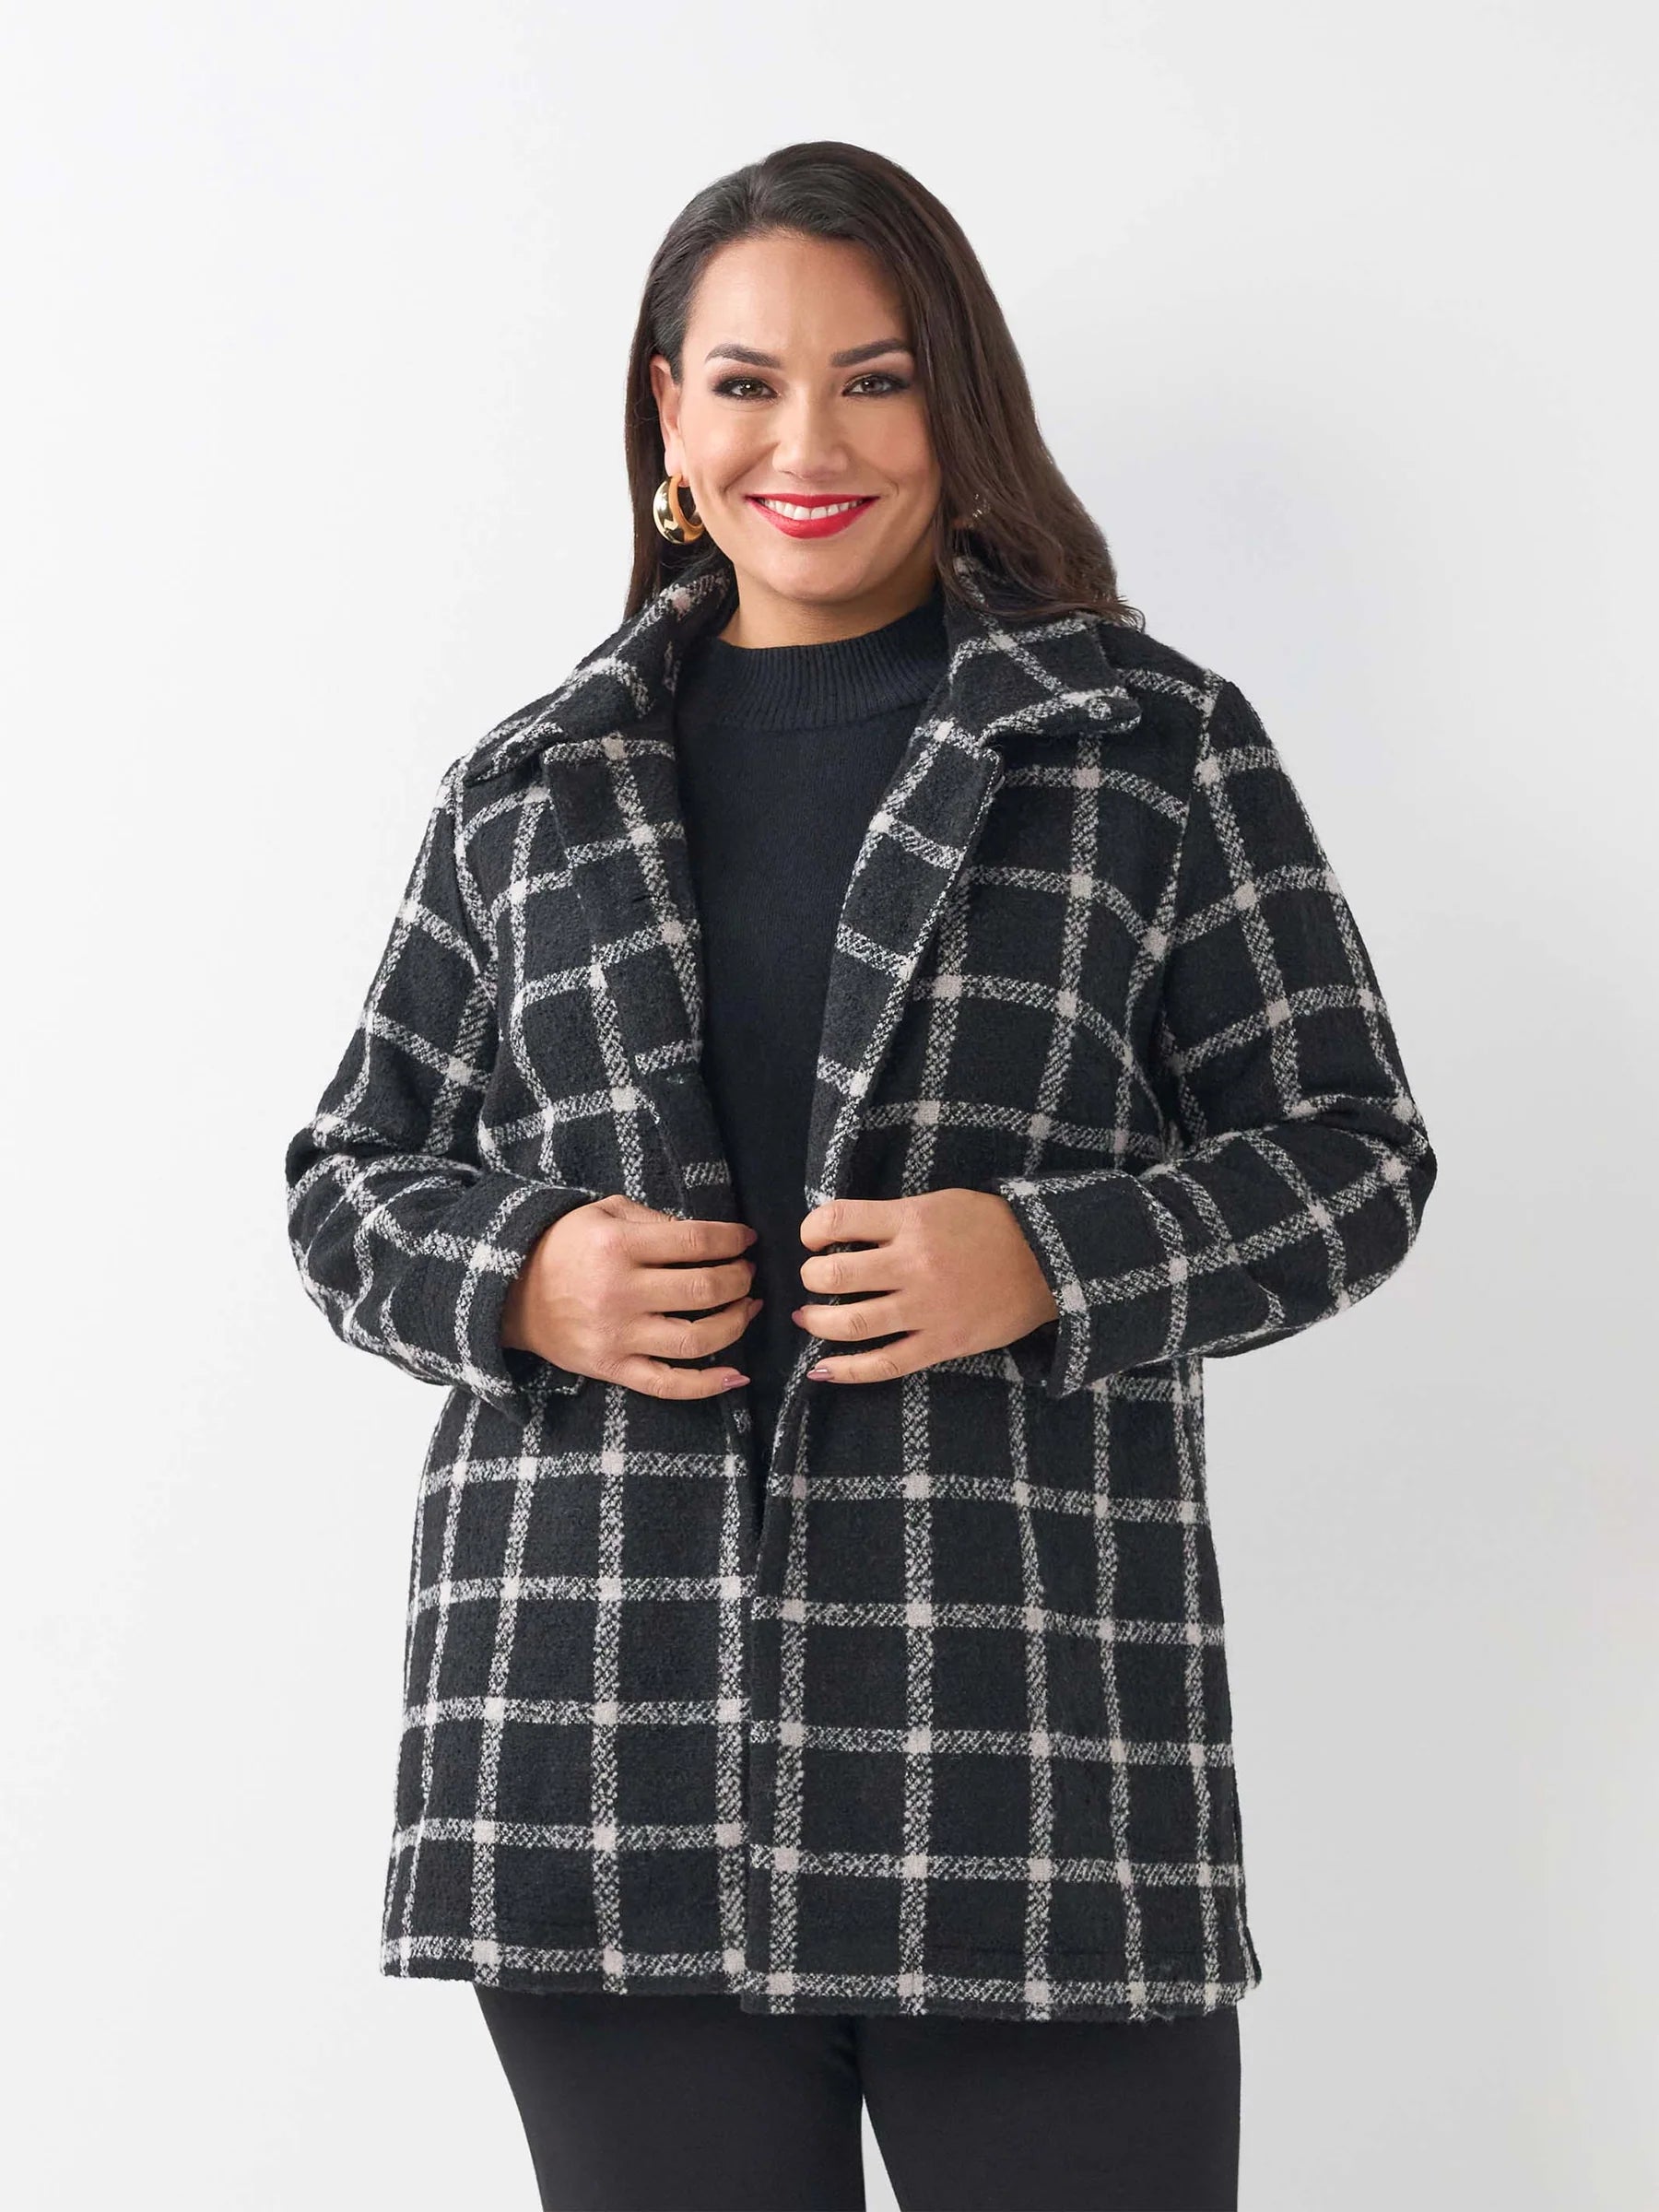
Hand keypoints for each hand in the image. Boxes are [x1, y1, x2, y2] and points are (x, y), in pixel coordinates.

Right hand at [501, 1193, 759, 1398]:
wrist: (508, 1291)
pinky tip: (738, 1375)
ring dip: (736, 1323)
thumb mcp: (603, 1212)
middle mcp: (619, 1293)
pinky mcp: (612, 1368)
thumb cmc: (564, 1245)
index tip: (747, 1239)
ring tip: (748, 1307)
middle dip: (739, 1279)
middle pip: (704, 1290)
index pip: (696, 1242)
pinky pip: (668, 1384)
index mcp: (618, 1246)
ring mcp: (617, 1336)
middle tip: (747, 1272)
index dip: (732, 1240)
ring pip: (696, 1339)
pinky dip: (708, 1385)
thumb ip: (653, 1218)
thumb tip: (709, 1239)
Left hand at [791, 1189, 1059, 1384]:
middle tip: (813, 1278)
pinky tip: (821, 1370)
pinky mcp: (941, 1343)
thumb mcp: (939, 1204)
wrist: (1048, 1261)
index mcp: (912, 1221)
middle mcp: (914, 1264)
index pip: (837, 1220)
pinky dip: (847, 1371)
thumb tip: (840, 1234)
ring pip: (850, 1323)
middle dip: (810, 1277)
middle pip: (834, 1275)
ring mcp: (926, 1308)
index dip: (812, 1229)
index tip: (813, 1238)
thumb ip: (893, 1218)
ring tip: (807, 1318)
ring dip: (816, 1322)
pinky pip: (884, 1364)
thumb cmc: (990, 1226)